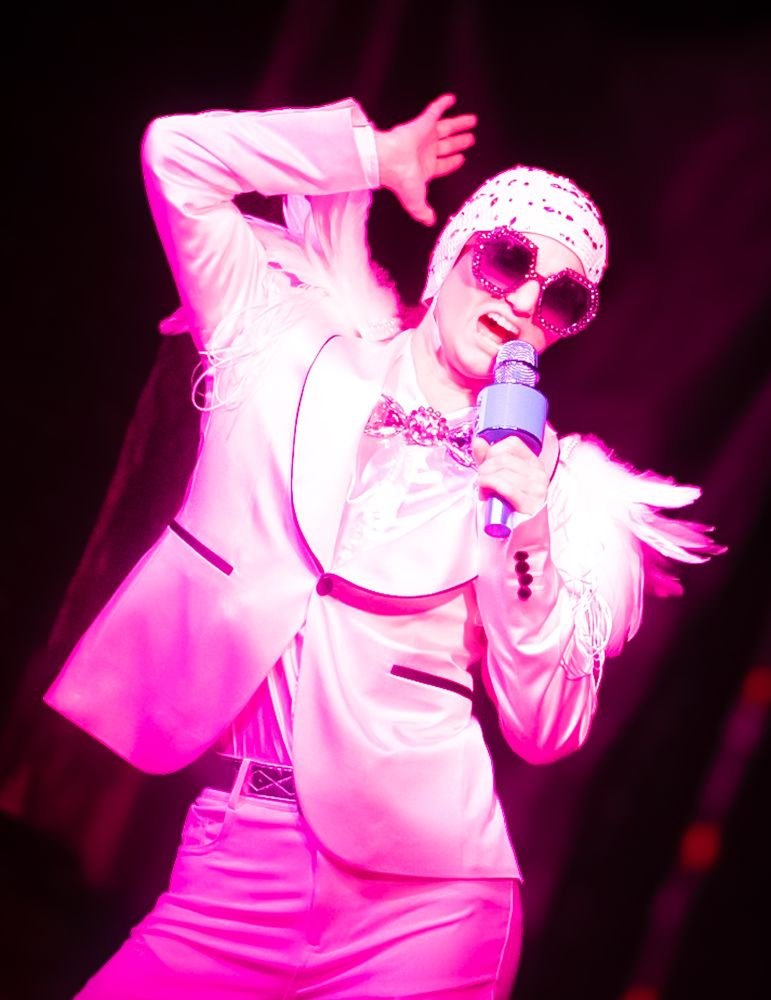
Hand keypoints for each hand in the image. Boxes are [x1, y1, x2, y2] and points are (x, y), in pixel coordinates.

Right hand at [374, 93, 476, 225]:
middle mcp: (426, 151)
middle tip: (471, 139)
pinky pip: (434, 110)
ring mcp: (424, 137)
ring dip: (459, 124)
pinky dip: (442, 104)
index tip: (461, 158)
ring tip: (472, 121)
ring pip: (446, 128)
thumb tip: (430, 222)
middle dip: (460, 142)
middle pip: (448, 145)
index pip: (443, 164)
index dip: (453, 162)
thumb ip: (423, 211)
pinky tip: (451, 99)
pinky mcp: (422, 123)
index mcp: (425, 168)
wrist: (388, 161)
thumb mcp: (415, 201)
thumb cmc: (400, 179)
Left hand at [472, 436, 548, 516]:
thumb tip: (478, 441)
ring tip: (483, 488)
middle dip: (485, 467)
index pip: (513, 443)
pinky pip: (505, 486)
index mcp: (534, 464)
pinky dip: (489, 485)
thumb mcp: (501, 479)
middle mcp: (538, 473)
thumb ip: (488, 459)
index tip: (486, 463)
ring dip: (485, 478)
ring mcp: (536, 488)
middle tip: (481, 480)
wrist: (523, 535)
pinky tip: (484, 490)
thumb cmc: (511, 507)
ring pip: (502, 471)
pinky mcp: (530, 503)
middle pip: (504, 457)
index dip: (493, 450)